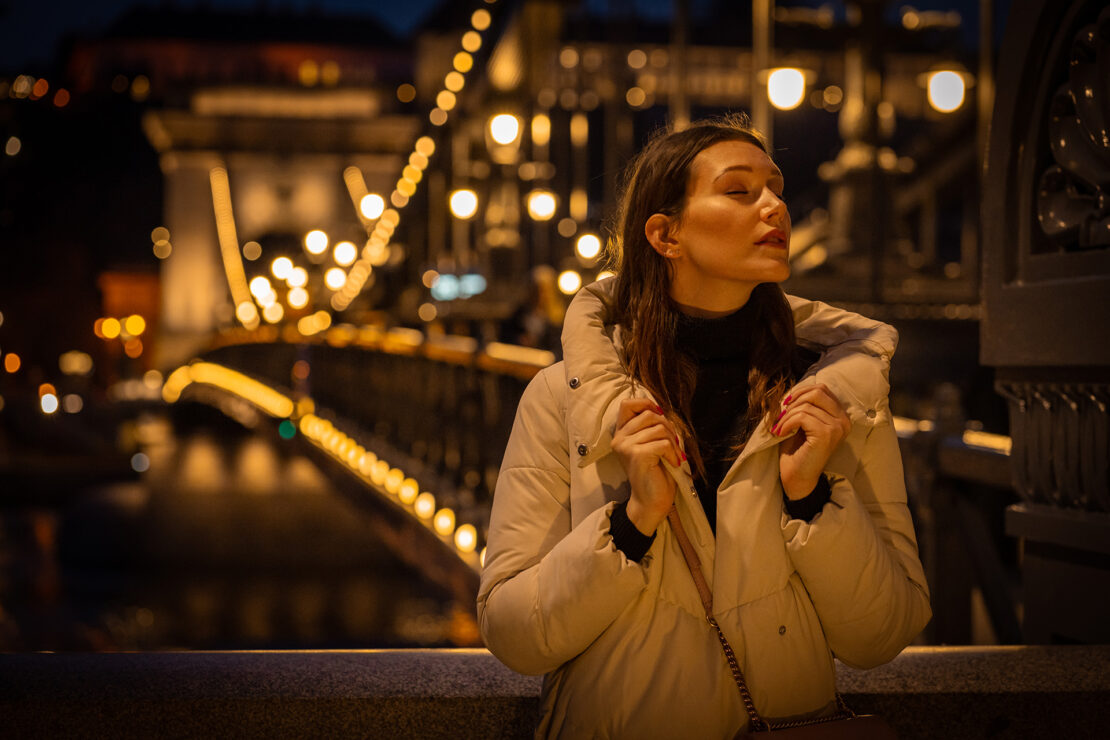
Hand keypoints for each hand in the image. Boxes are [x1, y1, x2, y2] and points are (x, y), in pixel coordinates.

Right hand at [612, 398, 683, 534]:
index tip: (660, 414)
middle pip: (649, 414)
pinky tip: (672, 463)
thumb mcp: (652, 444)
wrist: (651, 501)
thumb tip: (662, 411)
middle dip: (667, 426)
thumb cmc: (655, 473)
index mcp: (621, 433)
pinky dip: (673, 452)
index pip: (627, 404)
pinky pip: (662, 443)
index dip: (646, 403)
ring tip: (672, 456)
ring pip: (658, 428)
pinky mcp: (637, 455)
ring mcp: (626, 446)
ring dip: (672, 442)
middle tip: (672, 444)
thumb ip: (652, 427)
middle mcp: (619, 438)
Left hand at [773, 384, 850, 499]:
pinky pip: (802, 416)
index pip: (822, 389)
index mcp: (840, 416)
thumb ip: (804, 405)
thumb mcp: (802, 422)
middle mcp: (844, 421)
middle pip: (817, 392)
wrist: (797, 478)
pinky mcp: (827, 434)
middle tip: (781, 416)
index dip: (800, 392)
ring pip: (806, 405)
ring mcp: (837, 427)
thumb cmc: (797, 451)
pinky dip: (787, 422)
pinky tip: (781, 433)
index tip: (785, 404)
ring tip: (779, 428)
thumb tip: (792, 390)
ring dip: (787, 415)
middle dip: (794, 401)